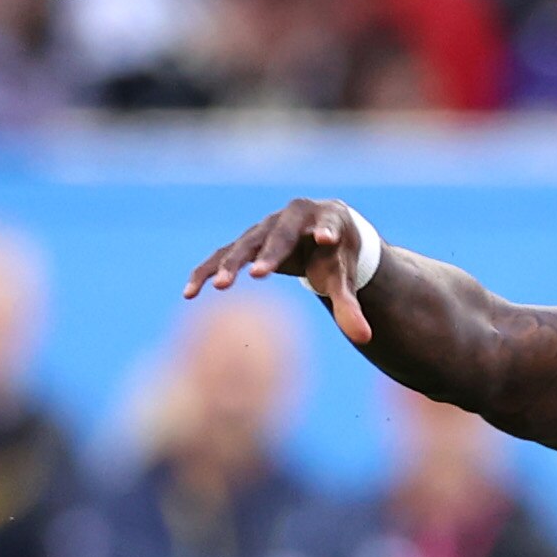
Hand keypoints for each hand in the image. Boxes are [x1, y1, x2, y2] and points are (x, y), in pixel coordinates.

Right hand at [183, 198, 375, 346]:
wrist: (320, 234)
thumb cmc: (335, 256)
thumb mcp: (345, 278)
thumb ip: (350, 306)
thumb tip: (366, 339)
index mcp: (324, 217)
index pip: (323, 224)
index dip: (323, 230)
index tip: (323, 237)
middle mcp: (291, 217)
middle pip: (277, 234)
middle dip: (267, 254)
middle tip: (256, 275)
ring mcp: (264, 228)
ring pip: (245, 244)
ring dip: (231, 264)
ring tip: (220, 287)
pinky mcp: (244, 243)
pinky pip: (222, 255)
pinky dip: (207, 271)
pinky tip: (190, 293)